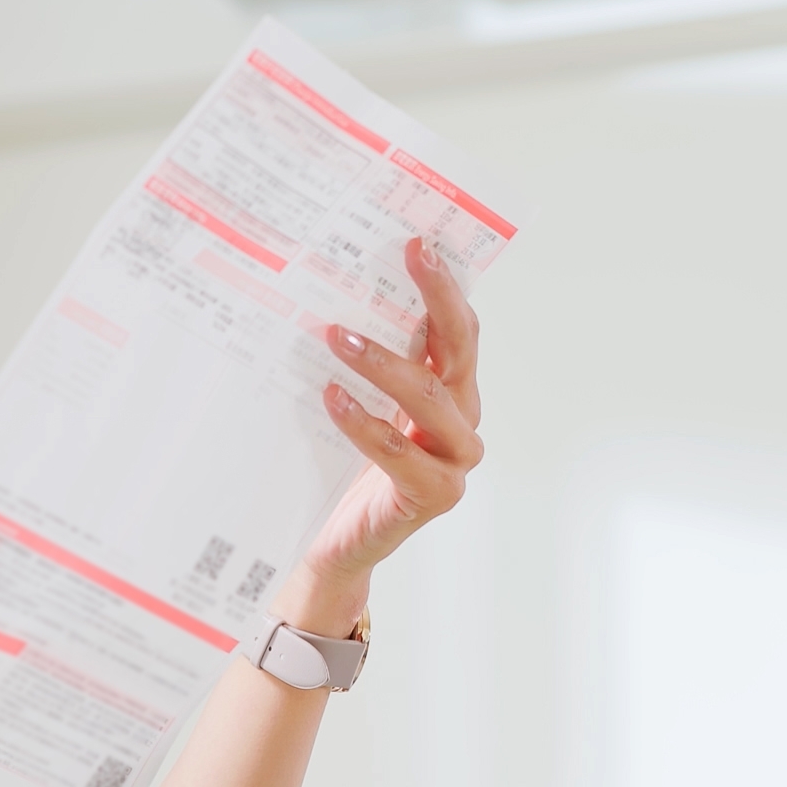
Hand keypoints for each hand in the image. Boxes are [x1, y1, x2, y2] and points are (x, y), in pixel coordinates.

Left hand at [296, 237, 486, 610]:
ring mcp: (453, 461)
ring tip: (337, 336)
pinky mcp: (431, 496)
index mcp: (450, 393)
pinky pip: (400, 452)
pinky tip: (332, 398)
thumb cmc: (345, 467)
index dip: (444, 285)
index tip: (419, 243)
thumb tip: (325, 292)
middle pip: (458, 351)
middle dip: (437, 298)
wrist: (336, 544)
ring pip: (429, 399)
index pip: (458, 329)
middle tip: (410, 257)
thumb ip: (361, 360)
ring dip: (383, 364)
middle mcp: (461, 421)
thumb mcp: (358, 403)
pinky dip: (365, 424)